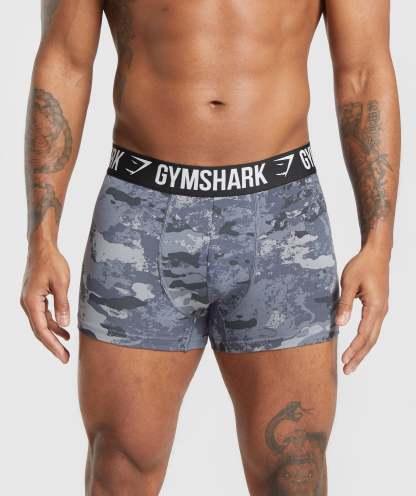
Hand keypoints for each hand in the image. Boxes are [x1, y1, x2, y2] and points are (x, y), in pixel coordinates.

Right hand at [20, 244, 70, 362]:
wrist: (42, 248)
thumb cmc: (52, 262)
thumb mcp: (62, 283)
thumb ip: (62, 304)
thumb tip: (64, 325)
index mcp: (31, 302)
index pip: (42, 330)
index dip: (52, 345)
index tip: (63, 356)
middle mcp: (27, 304)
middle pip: (40, 330)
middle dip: (52, 345)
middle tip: (65, 358)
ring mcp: (30, 301)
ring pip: (41, 323)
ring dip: (54, 335)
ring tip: (67, 346)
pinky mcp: (36, 297)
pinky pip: (43, 315)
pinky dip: (53, 323)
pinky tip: (64, 329)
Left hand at [336, 248, 388, 373]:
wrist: (376, 254)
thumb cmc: (362, 266)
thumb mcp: (349, 283)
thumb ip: (344, 304)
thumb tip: (340, 325)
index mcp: (375, 307)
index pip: (363, 334)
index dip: (354, 349)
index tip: (344, 360)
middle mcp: (381, 311)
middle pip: (371, 340)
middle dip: (359, 356)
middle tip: (347, 370)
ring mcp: (381, 310)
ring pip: (373, 336)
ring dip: (362, 350)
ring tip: (351, 363)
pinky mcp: (378, 307)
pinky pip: (372, 329)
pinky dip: (365, 340)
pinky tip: (358, 347)